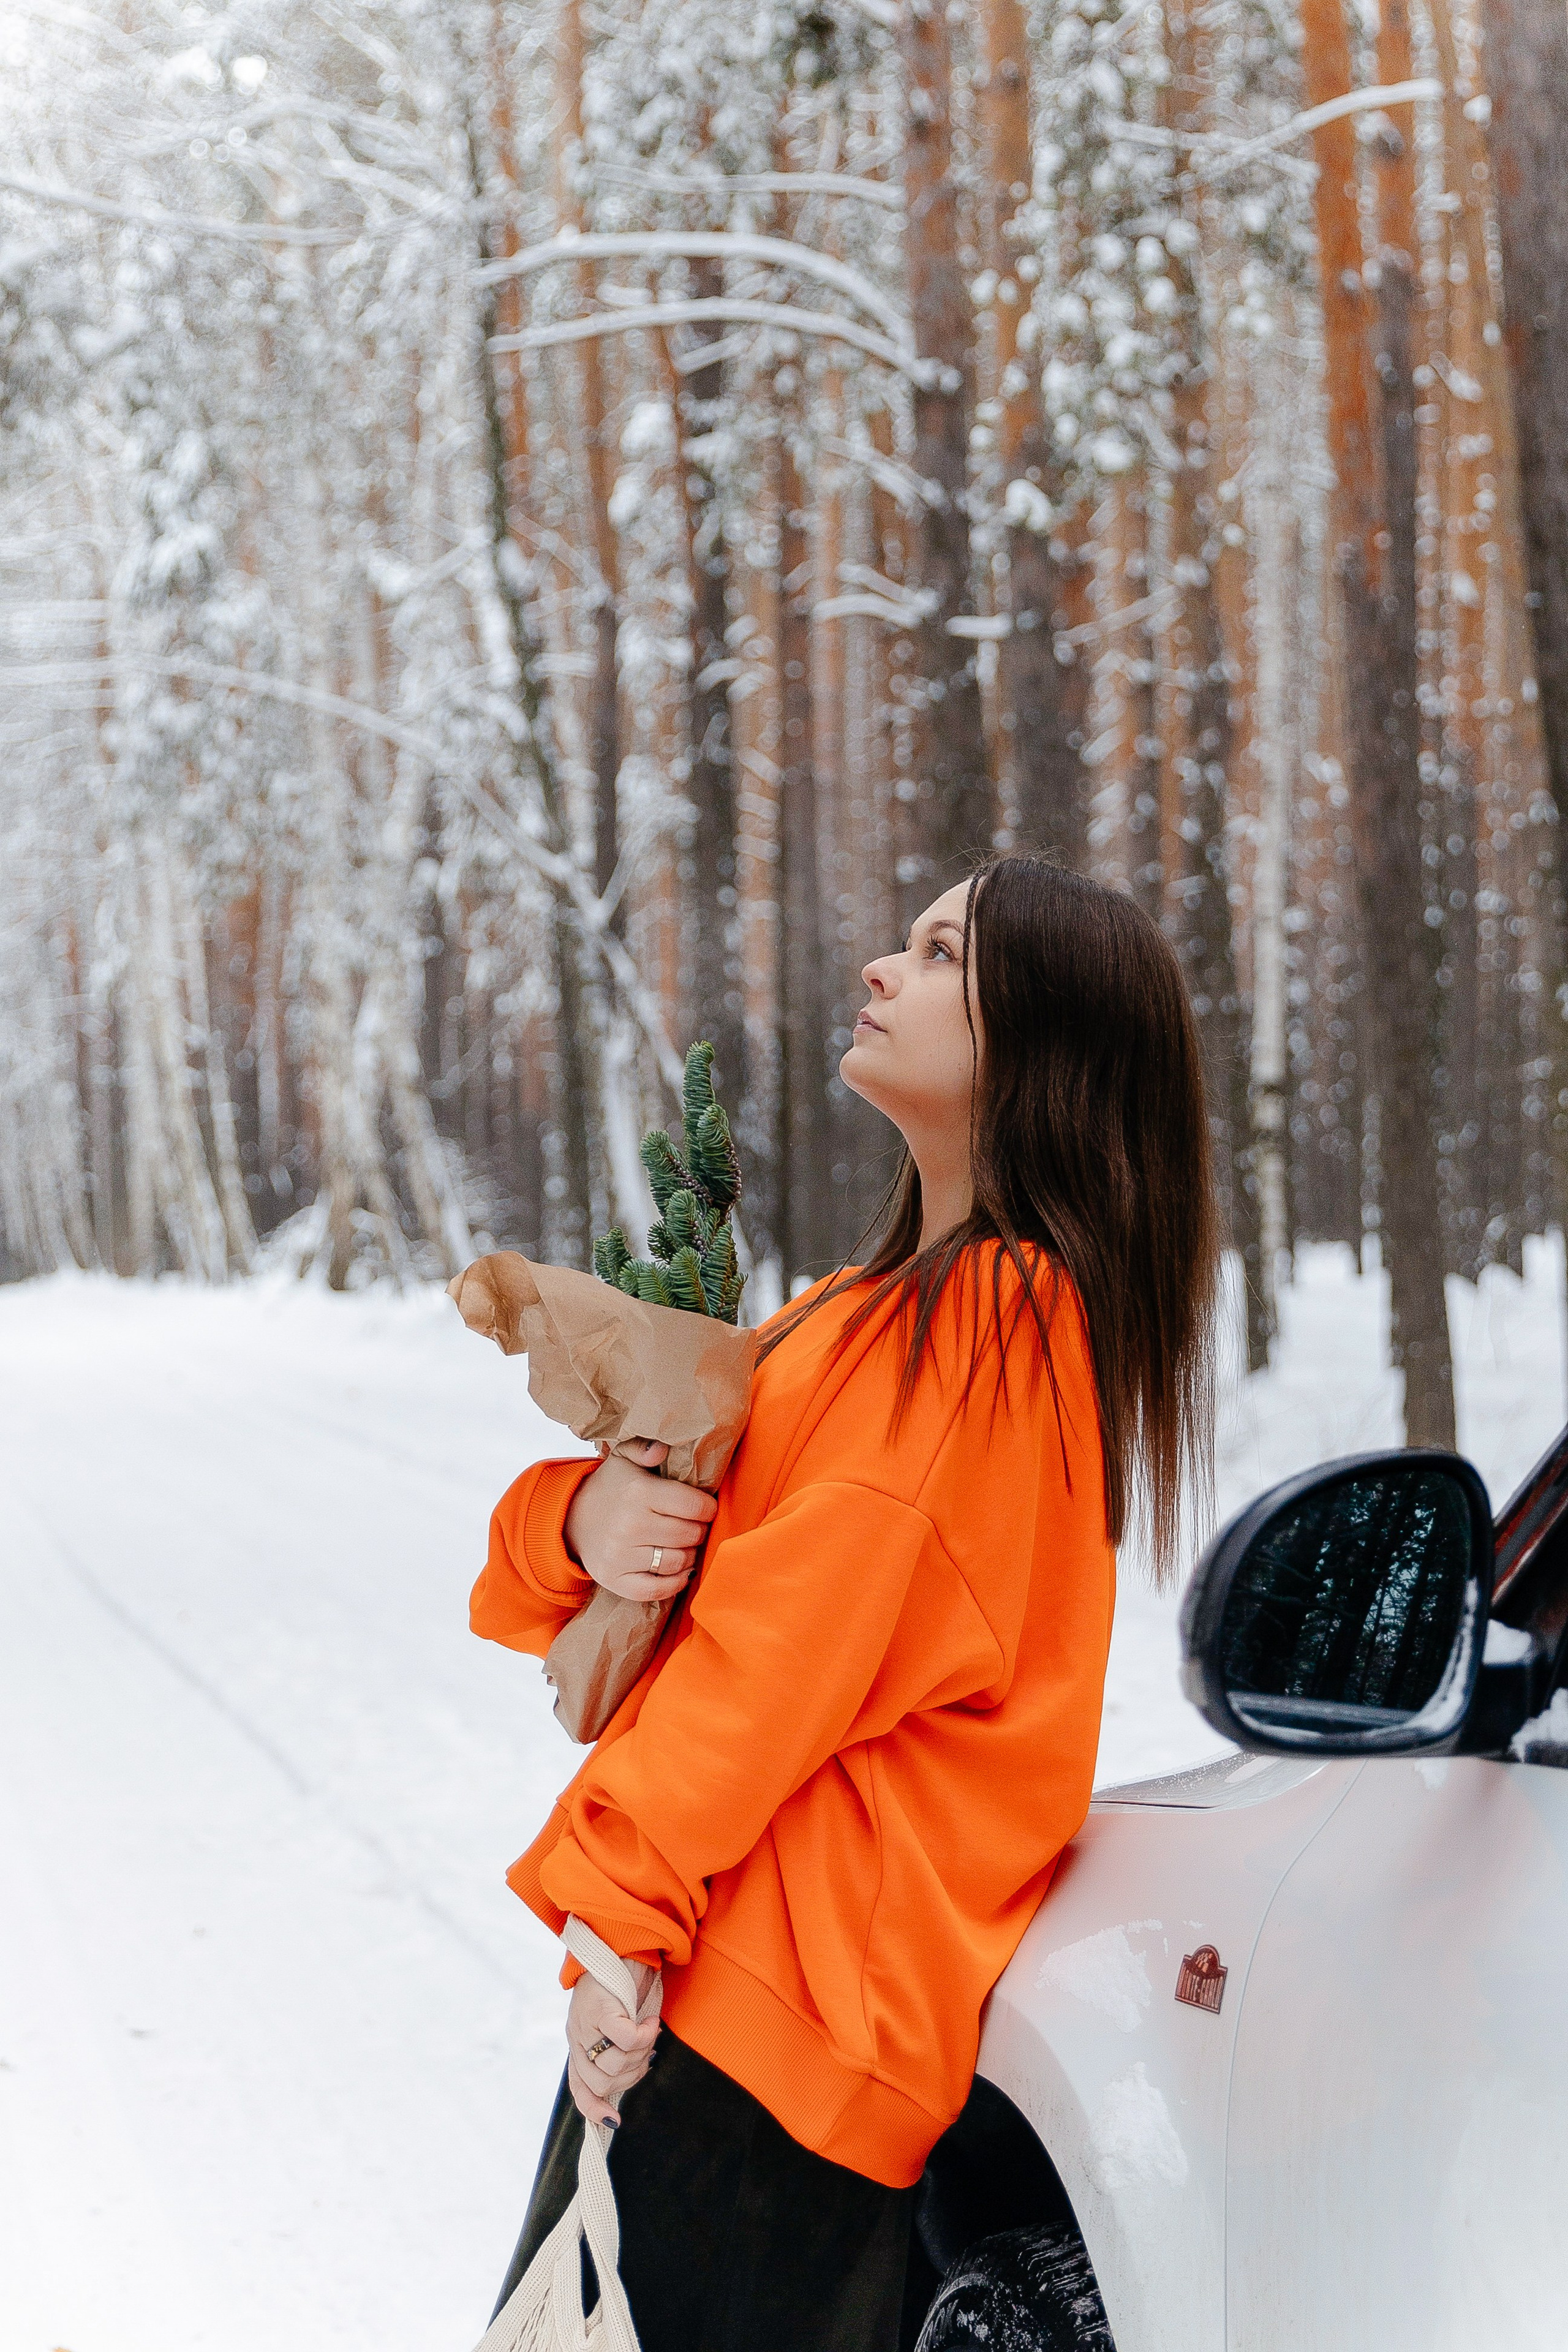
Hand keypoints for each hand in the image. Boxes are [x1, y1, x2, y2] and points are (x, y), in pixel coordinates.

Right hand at [564, 1439, 716, 1602]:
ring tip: (685, 1545)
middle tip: (695, 1527)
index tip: (705, 1508)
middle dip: (699, 1531)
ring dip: (689, 1556)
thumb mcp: (624, 1458)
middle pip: (689, 1535)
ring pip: (677, 1562)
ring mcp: (620, 1555)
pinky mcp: (614, 1579)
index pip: (694, 1506)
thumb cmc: (611, 1488)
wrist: (572, 1519)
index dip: (708, 1508)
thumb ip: (644, 1448)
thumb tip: (661, 1449)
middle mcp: (630, 1525)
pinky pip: (656, 1590)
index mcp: (639, 1492)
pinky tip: (678, 1571)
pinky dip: (674, 1583)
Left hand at [566, 1964, 660, 2125]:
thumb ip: (617, 2048)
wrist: (619, 1943)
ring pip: (614, 2065)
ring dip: (640, 2054)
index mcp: (578, 2042)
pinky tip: (651, 2022)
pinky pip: (625, 2039)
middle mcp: (577, 2036)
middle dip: (631, 2075)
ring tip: (650, 2032)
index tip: (614, 2122)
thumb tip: (634, 2076)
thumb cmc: (622, 1983)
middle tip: (647, 2053)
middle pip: (602, 2082)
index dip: (593, 2110)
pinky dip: (644, 2036)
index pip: (579, 2087)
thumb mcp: (616, 2022)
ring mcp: (585, 2024)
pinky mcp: (600, 2009)